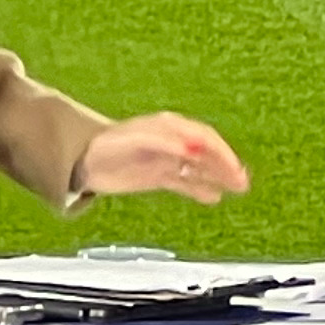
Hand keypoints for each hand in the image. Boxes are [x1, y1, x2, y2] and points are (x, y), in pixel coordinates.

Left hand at [79, 112, 249, 203]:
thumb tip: (193, 150)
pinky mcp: (158, 175)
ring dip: (219, 177)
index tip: (233, 168)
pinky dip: (201, 188)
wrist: (82, 161)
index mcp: (170, 127)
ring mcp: (166, 159)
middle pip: (207, 153)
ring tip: (238, 188)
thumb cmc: (107, 145)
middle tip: (242, 181)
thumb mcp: (137, 141)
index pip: (205, 138)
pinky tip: (213, 196)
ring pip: (200, 168)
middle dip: (226, 166)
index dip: (221, 153)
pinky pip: (186, 182)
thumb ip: (166, 144)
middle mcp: (172, 142)